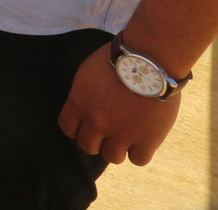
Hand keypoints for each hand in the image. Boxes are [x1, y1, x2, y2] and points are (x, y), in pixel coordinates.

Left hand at [58, 42, 181, 165]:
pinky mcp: (146, 140)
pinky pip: (138, 160)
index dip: (78, 127)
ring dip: (119, 147)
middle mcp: (96, 122)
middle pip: (88, 146)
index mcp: (79, 103)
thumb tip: (88, 103)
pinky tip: (145, 139)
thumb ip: (85, 92)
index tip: (87, 123)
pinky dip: (141, 152)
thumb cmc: (120, 57)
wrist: (149, 60)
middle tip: (110, 130)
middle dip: (97, 139)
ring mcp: (121, 134)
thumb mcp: (89, 71)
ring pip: (112, 157)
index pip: (67, 127)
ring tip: (128, 135)